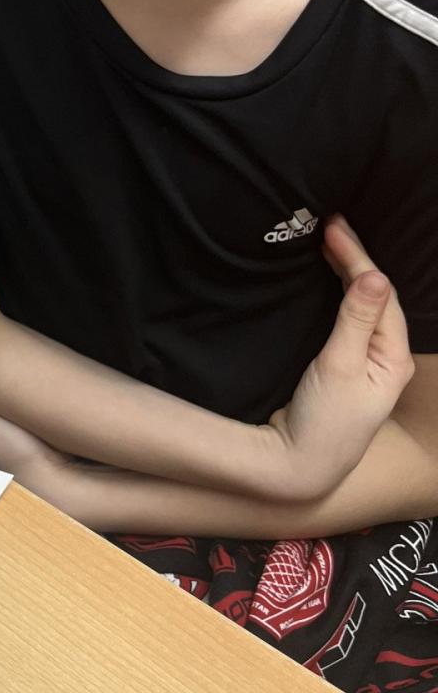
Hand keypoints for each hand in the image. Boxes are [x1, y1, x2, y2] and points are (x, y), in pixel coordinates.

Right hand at [264, 216, 412, 500]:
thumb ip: (356, 319)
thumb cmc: (322, 421)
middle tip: (329, 225)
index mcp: (394, 357)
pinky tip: (329, 281)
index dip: (357, 257)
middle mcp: (387, 358)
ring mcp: (368, 364)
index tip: (332, 228)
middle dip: (355, 259)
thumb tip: (374, 275)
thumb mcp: (339, 366)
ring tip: (330, 243)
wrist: (298, 466)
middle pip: (376, 297)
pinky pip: (350, 320)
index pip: (380, 294)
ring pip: (364, 307)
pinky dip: (340, 295)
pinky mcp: (346, 369)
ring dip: (348, 273)